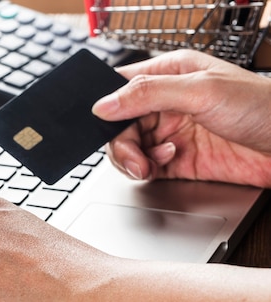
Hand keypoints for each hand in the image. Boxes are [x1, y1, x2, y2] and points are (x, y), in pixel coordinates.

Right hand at [92, 50, 270, 187]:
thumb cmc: (263, 107)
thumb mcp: (201, 91)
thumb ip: (148, 94)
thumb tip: (104, 104)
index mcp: (171, 73)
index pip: (122, 86)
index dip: (108, 105)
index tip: (105, 122)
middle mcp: (168, 103)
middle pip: (121, 122)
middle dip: (122, 141)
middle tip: (133, 155)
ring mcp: (172, 132)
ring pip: (129, 147)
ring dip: (132, 158)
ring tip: (147, 164)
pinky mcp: (177, 161)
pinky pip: (145, 166)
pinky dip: (146, 169)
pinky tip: (164, 164)